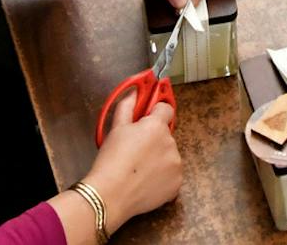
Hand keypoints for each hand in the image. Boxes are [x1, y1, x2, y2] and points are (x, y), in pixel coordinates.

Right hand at [85, 94, 181, 224]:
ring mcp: (176, 165)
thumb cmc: (111, 161)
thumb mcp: (115, 129)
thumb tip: (134, 91)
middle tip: (135, 150)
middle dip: (154, 139)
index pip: (166, 108)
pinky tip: (145, 182)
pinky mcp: (176, 184)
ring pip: (169, 155)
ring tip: (138, 169)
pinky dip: (162, 177)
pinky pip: (171, 175)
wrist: (110, 195)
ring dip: (159, 158)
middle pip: (165, 135)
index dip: (156, 112)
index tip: (149, 116)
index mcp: (156, 127)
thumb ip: (127, 106)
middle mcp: (171, 143)